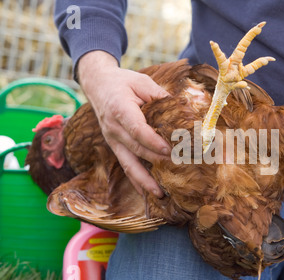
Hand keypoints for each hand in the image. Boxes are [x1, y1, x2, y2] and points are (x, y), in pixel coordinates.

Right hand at [77, 51, 170, 196]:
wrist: (98, 84)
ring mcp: (113, 140)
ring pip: (128, 164)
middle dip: (157, 161)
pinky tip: (146, 193)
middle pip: (136, 149)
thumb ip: (161, 96)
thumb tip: (184, 110)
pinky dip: (136, 181)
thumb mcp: (143, 82)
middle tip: (179, 170)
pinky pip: (125, 166)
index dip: (153, 141)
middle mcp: (114, 129)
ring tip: (160, 194)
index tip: (168, 150)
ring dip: (144, 180)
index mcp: (120, 110)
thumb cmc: (124, 82)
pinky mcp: (115, 147)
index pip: (137, 130)